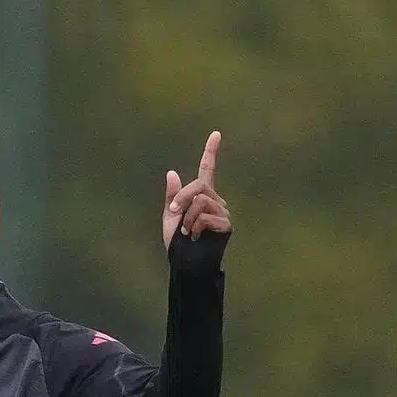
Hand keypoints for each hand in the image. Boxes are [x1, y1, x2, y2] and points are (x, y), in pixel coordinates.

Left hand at [162, 131, 230, 250]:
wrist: (186, 263)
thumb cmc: (178, 242)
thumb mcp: (170, 216)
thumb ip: (172, 196)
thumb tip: (172, 172)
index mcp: (201, 195)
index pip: (208, 169)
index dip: (211, 152)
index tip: (216, 134)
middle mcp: (216, 200)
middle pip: (199, 185)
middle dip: (181, 198)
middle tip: (174, 213)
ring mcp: (222, 212)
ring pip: (200, 201)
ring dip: (186, 217)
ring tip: (186, 231)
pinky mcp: (226, 224)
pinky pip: (205, 216)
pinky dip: (193, 226)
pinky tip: (194, 236)